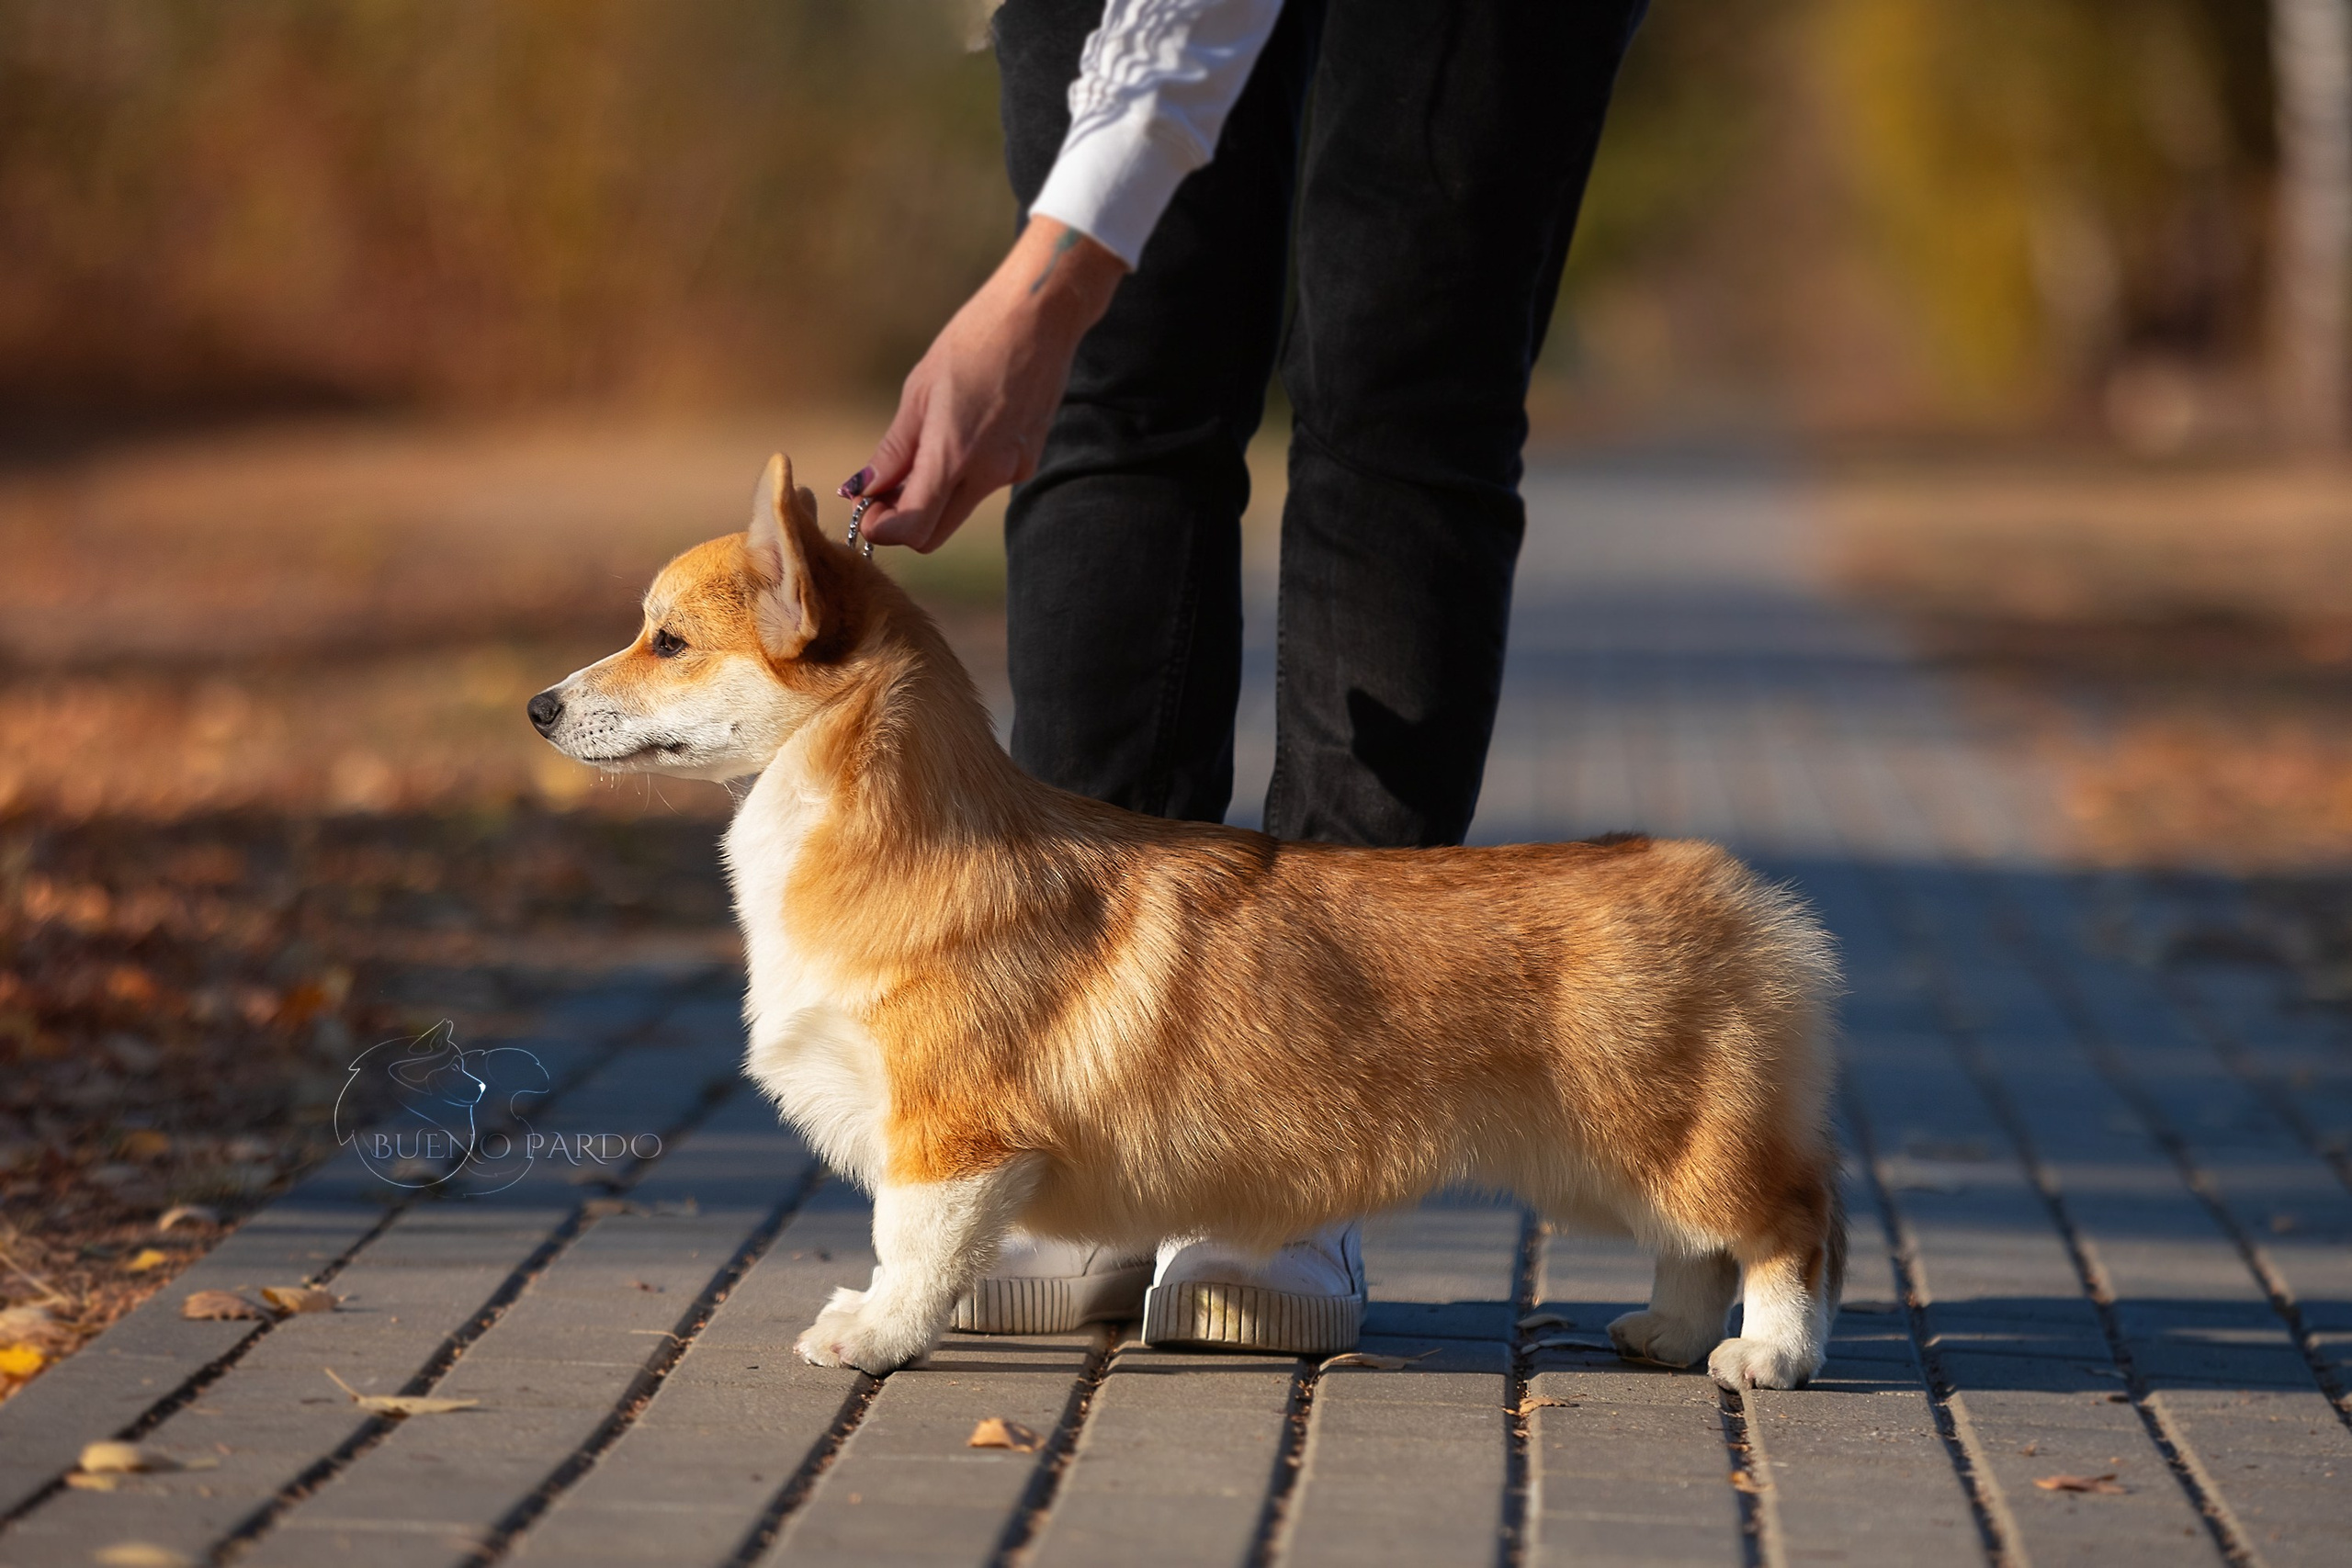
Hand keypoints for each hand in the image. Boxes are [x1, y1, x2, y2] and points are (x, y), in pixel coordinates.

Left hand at [844, 219, 1125, 552]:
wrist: (1040, 317)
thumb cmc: (974, 341)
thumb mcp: (919, 393)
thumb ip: (893, 452)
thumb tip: (861, 490)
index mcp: (955, 453)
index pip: (913, 529)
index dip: (882, 529)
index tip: (865, 509)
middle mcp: (989, 473)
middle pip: (934, 534)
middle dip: (902, 523)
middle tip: (882, 491)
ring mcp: (1014, 471)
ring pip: (957, 510)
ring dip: (930, 497)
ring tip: (921, 447)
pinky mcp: (1027, 462)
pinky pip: (983, 486)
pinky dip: (961, 476)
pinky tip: (961, 431)